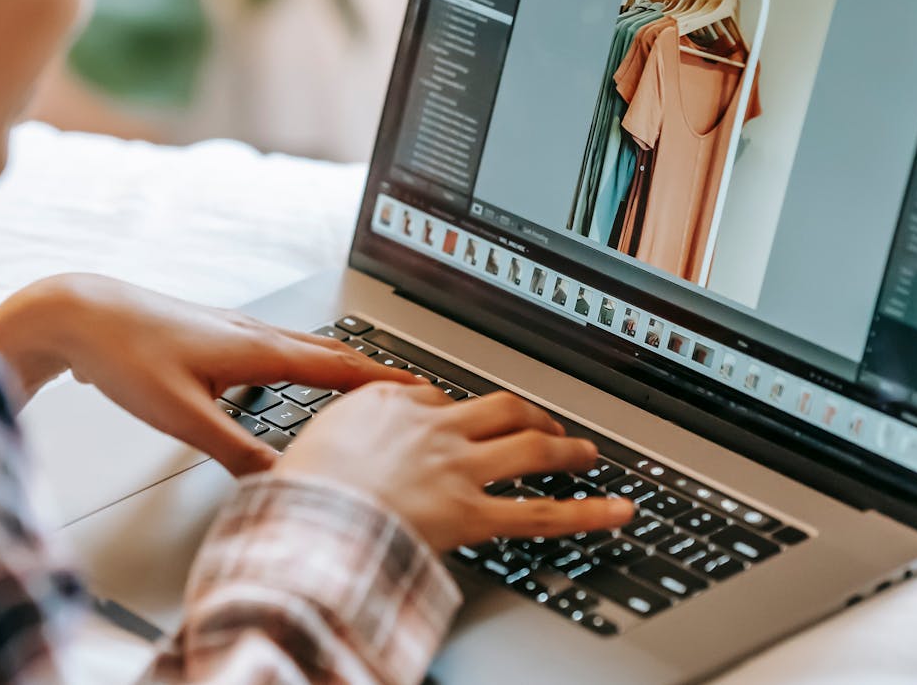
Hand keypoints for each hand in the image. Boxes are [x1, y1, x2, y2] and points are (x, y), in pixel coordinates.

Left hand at [0, 274, 415, 474]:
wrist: (77, 313)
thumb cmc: (124, 354)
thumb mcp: (181, 416)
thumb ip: (234, 451)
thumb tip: (280, 482)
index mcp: (257, 349)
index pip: (338, 369)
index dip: (382, 384)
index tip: (421, 393)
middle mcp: (253, 334)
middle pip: (331, 353)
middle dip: (373, 374)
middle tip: (410, 392)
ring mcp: (234, 331)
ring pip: (303, 348)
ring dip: (341, 366)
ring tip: (366, 387)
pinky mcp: (213, 336)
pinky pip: (278, 349)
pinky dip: (305, 363)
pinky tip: (292, 377)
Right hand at [277, 382, 635, 550]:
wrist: (305, 517)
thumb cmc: (298, 489)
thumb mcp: (310, 441)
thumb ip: (343, 433)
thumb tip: (350, 441)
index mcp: (389, 404)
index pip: (438, 399)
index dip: (457, 414)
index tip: (463, 422)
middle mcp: (433, 428)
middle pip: (498, 409)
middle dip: (529, 414)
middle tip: (545, 422)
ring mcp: (458, 469)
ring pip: (529, 448)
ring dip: (565, 448)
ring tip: (587, 453)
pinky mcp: (473, 513)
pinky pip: (541, 514)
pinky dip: (587, 513)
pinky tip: (618, 511)